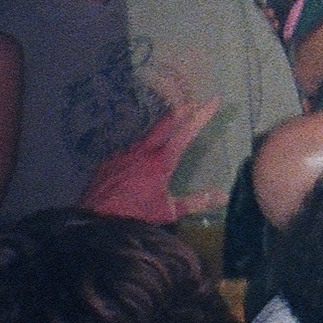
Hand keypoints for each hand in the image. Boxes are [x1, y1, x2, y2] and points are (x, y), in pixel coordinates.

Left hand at [80, 100, 225, 223]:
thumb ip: (197, 202)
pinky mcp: (109, 161)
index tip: (213, 99)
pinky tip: (138, 160)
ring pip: (145, 136)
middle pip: (165, 122)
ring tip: (168, 130)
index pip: (186, 130)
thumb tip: (225, 196)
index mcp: (162, 160)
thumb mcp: (170, 211)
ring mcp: (123, 153)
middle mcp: (143, 150)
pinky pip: (128, 151)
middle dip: (180, 110)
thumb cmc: (136, 216)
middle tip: (192, 102)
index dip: (202, 114)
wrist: (97, 222)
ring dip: (159, 132)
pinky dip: (139, 150)